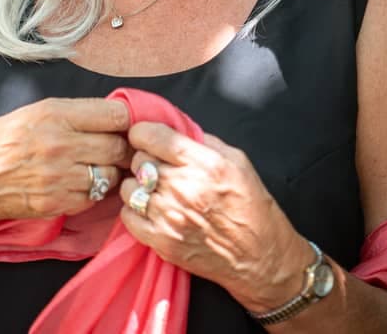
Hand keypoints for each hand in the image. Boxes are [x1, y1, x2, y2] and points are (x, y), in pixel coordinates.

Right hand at [0, 97, 133, 228]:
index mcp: (56, 114)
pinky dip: (93, 192)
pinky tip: (81, 183)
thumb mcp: (38, 112)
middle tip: (119, 149)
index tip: (125, 126)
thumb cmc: (4, 139)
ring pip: (110, 175)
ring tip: (99, 167)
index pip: (116, 115)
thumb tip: (118, 116)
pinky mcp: (56, 202)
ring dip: (110, 172)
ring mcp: (58, 177)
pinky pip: (93, 197)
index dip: (126, 121)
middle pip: (118, 147)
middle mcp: (59, 144)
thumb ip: (78, 113)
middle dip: (123, 149)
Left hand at [118, 123, 313, 310]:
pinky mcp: (161, 241)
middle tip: (158, 166)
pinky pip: (128, 216)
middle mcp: (183, 187)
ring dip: (138, 186)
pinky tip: (151, 210)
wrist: (258, 255)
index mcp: (204, 163)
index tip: (144, 136)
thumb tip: (177, 130)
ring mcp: (169, 216)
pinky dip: (135, 210)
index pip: (153, 137)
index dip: (142, 132)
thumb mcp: (238, 161)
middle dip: (144, 159)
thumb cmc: (251, 206)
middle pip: (138, 160)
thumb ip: (205, 142)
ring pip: (129, 188)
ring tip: (154, 190)